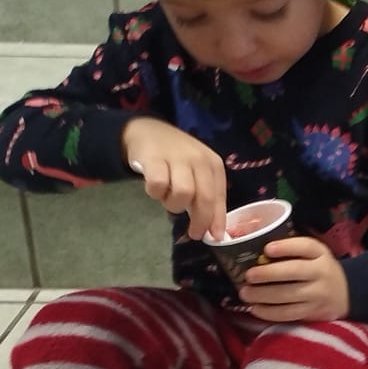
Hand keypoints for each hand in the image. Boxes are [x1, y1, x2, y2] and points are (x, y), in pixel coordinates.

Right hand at [121, 116, 226, 240]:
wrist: (148, 131)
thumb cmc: (177, 158)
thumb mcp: (196, 173)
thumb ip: (205, 198)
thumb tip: (214, 232)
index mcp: (213, 164)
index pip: (219, 196)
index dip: (217, 219)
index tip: (215, 237)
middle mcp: (198, 159)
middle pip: (204, 197)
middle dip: (200, 220)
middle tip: (193, 233)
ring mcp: (177, 157)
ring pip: (183, 193)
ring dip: (174, 204)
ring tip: (168, 198)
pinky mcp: (154, 158)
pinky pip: (158, 185)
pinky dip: (156, 193)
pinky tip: (155, 189)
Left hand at [238, 236, 350, 323]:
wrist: (346, 293)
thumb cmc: (319, 269)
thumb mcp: (314, 254)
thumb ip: (292, 250)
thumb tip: (256, 251)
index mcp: (320, 254)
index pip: (305, 246)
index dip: (285, 247)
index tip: (266, 249)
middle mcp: (321, 273)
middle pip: (294, 272)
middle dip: (268, 274)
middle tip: (248, 276)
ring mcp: (317, 295)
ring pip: (288, 295)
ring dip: (263, 295)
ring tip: (245, 293)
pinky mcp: (312, 312)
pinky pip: (288, 314)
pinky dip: (269, 312)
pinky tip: (256, 308)